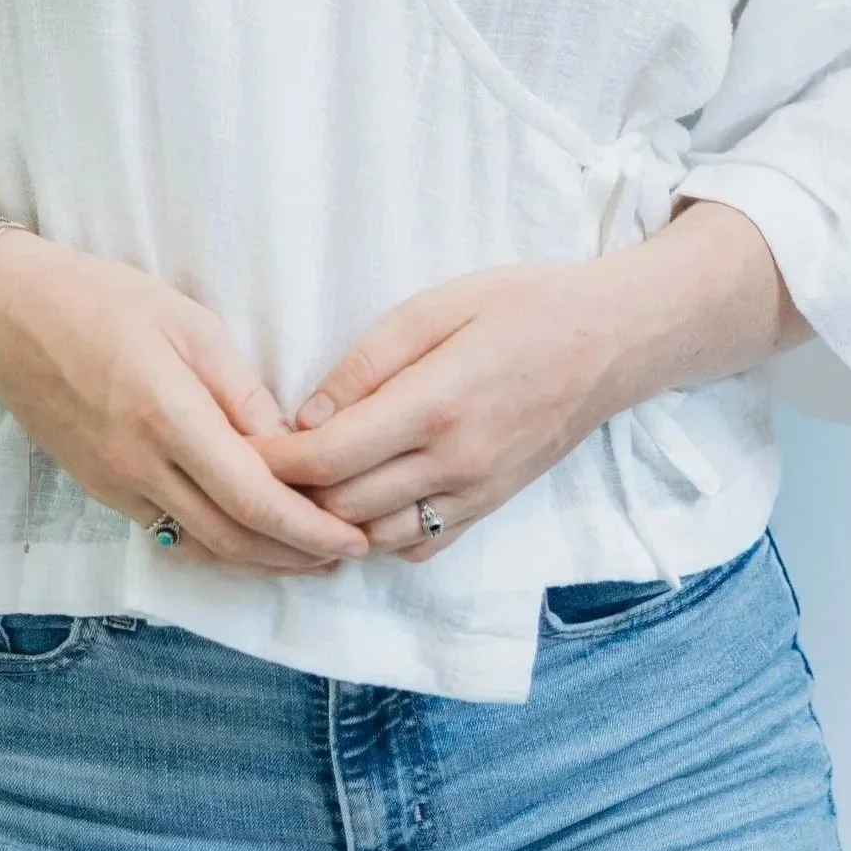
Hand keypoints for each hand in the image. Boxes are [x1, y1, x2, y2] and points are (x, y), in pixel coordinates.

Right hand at [0, 233, 371, 575]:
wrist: (8, 314)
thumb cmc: (100, 298)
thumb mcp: (186, 321)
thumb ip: (240, 389)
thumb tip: (289, 441)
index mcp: (168, 417)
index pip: (252, 498)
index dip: (308, 529)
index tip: (352, 537)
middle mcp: (139, 467)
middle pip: (232, 539)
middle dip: (296, 557)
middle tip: (346, 554)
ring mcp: (115, 486)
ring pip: (200, 546)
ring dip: (260, 560)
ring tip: (309, 555)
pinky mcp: (100, 490)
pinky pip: (169, 532)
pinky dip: (217, 543)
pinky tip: (247, 533)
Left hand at [251, 264, 621, 560]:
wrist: (610, 341)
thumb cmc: (522, 307)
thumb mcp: (438, 305)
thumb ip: (369, 361)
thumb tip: (308, 415)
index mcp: (433, 406)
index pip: (330, 458)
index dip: (276, 462)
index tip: (240, 448)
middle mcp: (454, 464)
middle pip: (344, 507)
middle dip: (290, 494)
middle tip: (252, 470)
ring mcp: (476, 494)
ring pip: (378, 539)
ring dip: (331, 521)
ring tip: (297, 490)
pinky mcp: (492, 507)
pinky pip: (421, 545)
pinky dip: (380, 535)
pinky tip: (361, 502)